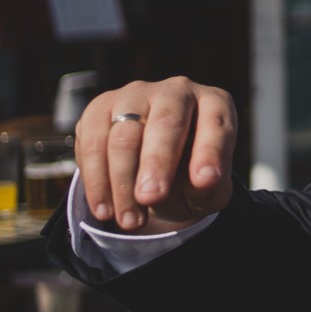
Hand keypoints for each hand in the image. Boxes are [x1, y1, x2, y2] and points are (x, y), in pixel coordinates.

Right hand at [74, 79, 236, 233]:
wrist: (153, 168)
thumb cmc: (190, 174)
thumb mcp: (209, 187)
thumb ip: (211, 185)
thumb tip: (203, 181)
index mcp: (215, 104)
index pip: (216, 125)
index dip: (210, 152)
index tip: (204, 181)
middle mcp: (177, 91)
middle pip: (166, 123)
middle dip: (156, 164)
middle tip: (151, 198)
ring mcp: (136, 95)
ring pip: (124, 136)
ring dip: (122, 183)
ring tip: (130, 221)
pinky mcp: (100, 108)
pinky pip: (93, 143)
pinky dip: (97, 181)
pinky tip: (105, 210)